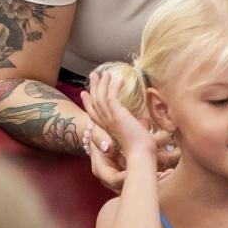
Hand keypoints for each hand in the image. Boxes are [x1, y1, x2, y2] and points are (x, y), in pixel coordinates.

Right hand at [81, 73, 177, 191]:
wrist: (141, 155)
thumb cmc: (141, 149)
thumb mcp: (136, 133)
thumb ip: (137, 125)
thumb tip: (144, 120)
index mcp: (108, 128)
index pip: (93, 114)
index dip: (88, 103)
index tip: (84, 93)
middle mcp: (106, 123)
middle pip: (94, 102)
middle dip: (94, 88)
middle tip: (94, 75)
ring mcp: (110, 119)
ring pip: (100, 97)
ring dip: (103, 84)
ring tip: (106, 73)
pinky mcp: (117, 115)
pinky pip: (111, 97)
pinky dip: (113, 87)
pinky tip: (119, 79)